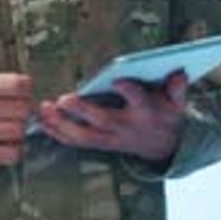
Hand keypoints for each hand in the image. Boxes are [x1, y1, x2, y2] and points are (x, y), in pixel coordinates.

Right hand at [0, 71, 32, 169]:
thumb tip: (23, 86)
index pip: (17, 84)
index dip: (27, 89)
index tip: (24, 94)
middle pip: (22, 108)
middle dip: (25, 111)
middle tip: (18, 113)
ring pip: (19, 130)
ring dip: (19, 131)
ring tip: (10, 129)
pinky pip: (11, 152)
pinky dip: (14, 150)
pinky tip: (5, 145)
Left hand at [37, 70, 188, 163]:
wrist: (163, 146)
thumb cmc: (166, 113)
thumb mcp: (178, 102)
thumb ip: (178, 88)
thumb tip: (179, 73)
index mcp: (146, 112)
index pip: (139, 101)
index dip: (130, 91)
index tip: (119, 80)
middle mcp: (126, 127)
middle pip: (103, 121)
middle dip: (83, 111)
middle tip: (64, 99)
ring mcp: (110, 138)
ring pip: (84, 136)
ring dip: (61, 125)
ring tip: (43, 110)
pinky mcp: (99, 143)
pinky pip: (75, 141)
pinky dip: (57, 133)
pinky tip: (40, 121)